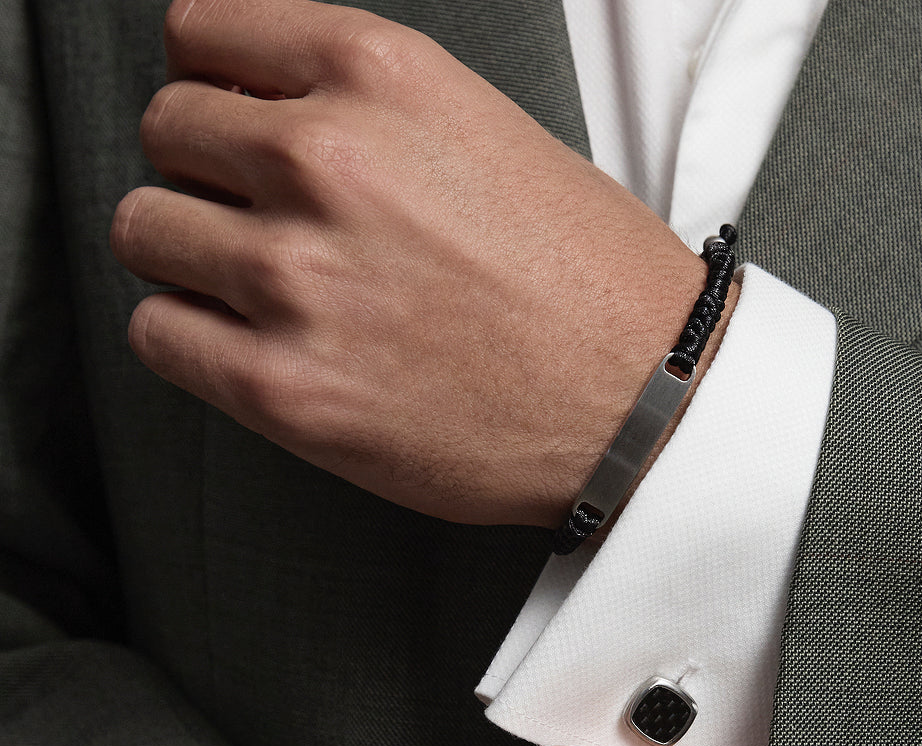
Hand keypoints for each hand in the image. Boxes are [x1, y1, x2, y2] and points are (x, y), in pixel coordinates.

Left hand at [111, 0, 733, 526]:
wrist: (644, 403)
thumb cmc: (592, 285)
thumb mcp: (489, 134)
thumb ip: (369, 112)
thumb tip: (269, 118)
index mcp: (381, 77)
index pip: (200, 34)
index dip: (213, 86)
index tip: (227, 121)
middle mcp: (327, 161)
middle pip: (167, 131)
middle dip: (205, 173)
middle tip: (259, 218)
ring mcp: (297, 277)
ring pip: (147, 231)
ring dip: (190, 256)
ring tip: (258, 288)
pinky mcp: (286, 386)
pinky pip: (159, 333)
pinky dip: (191, 336)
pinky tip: (251, 344)